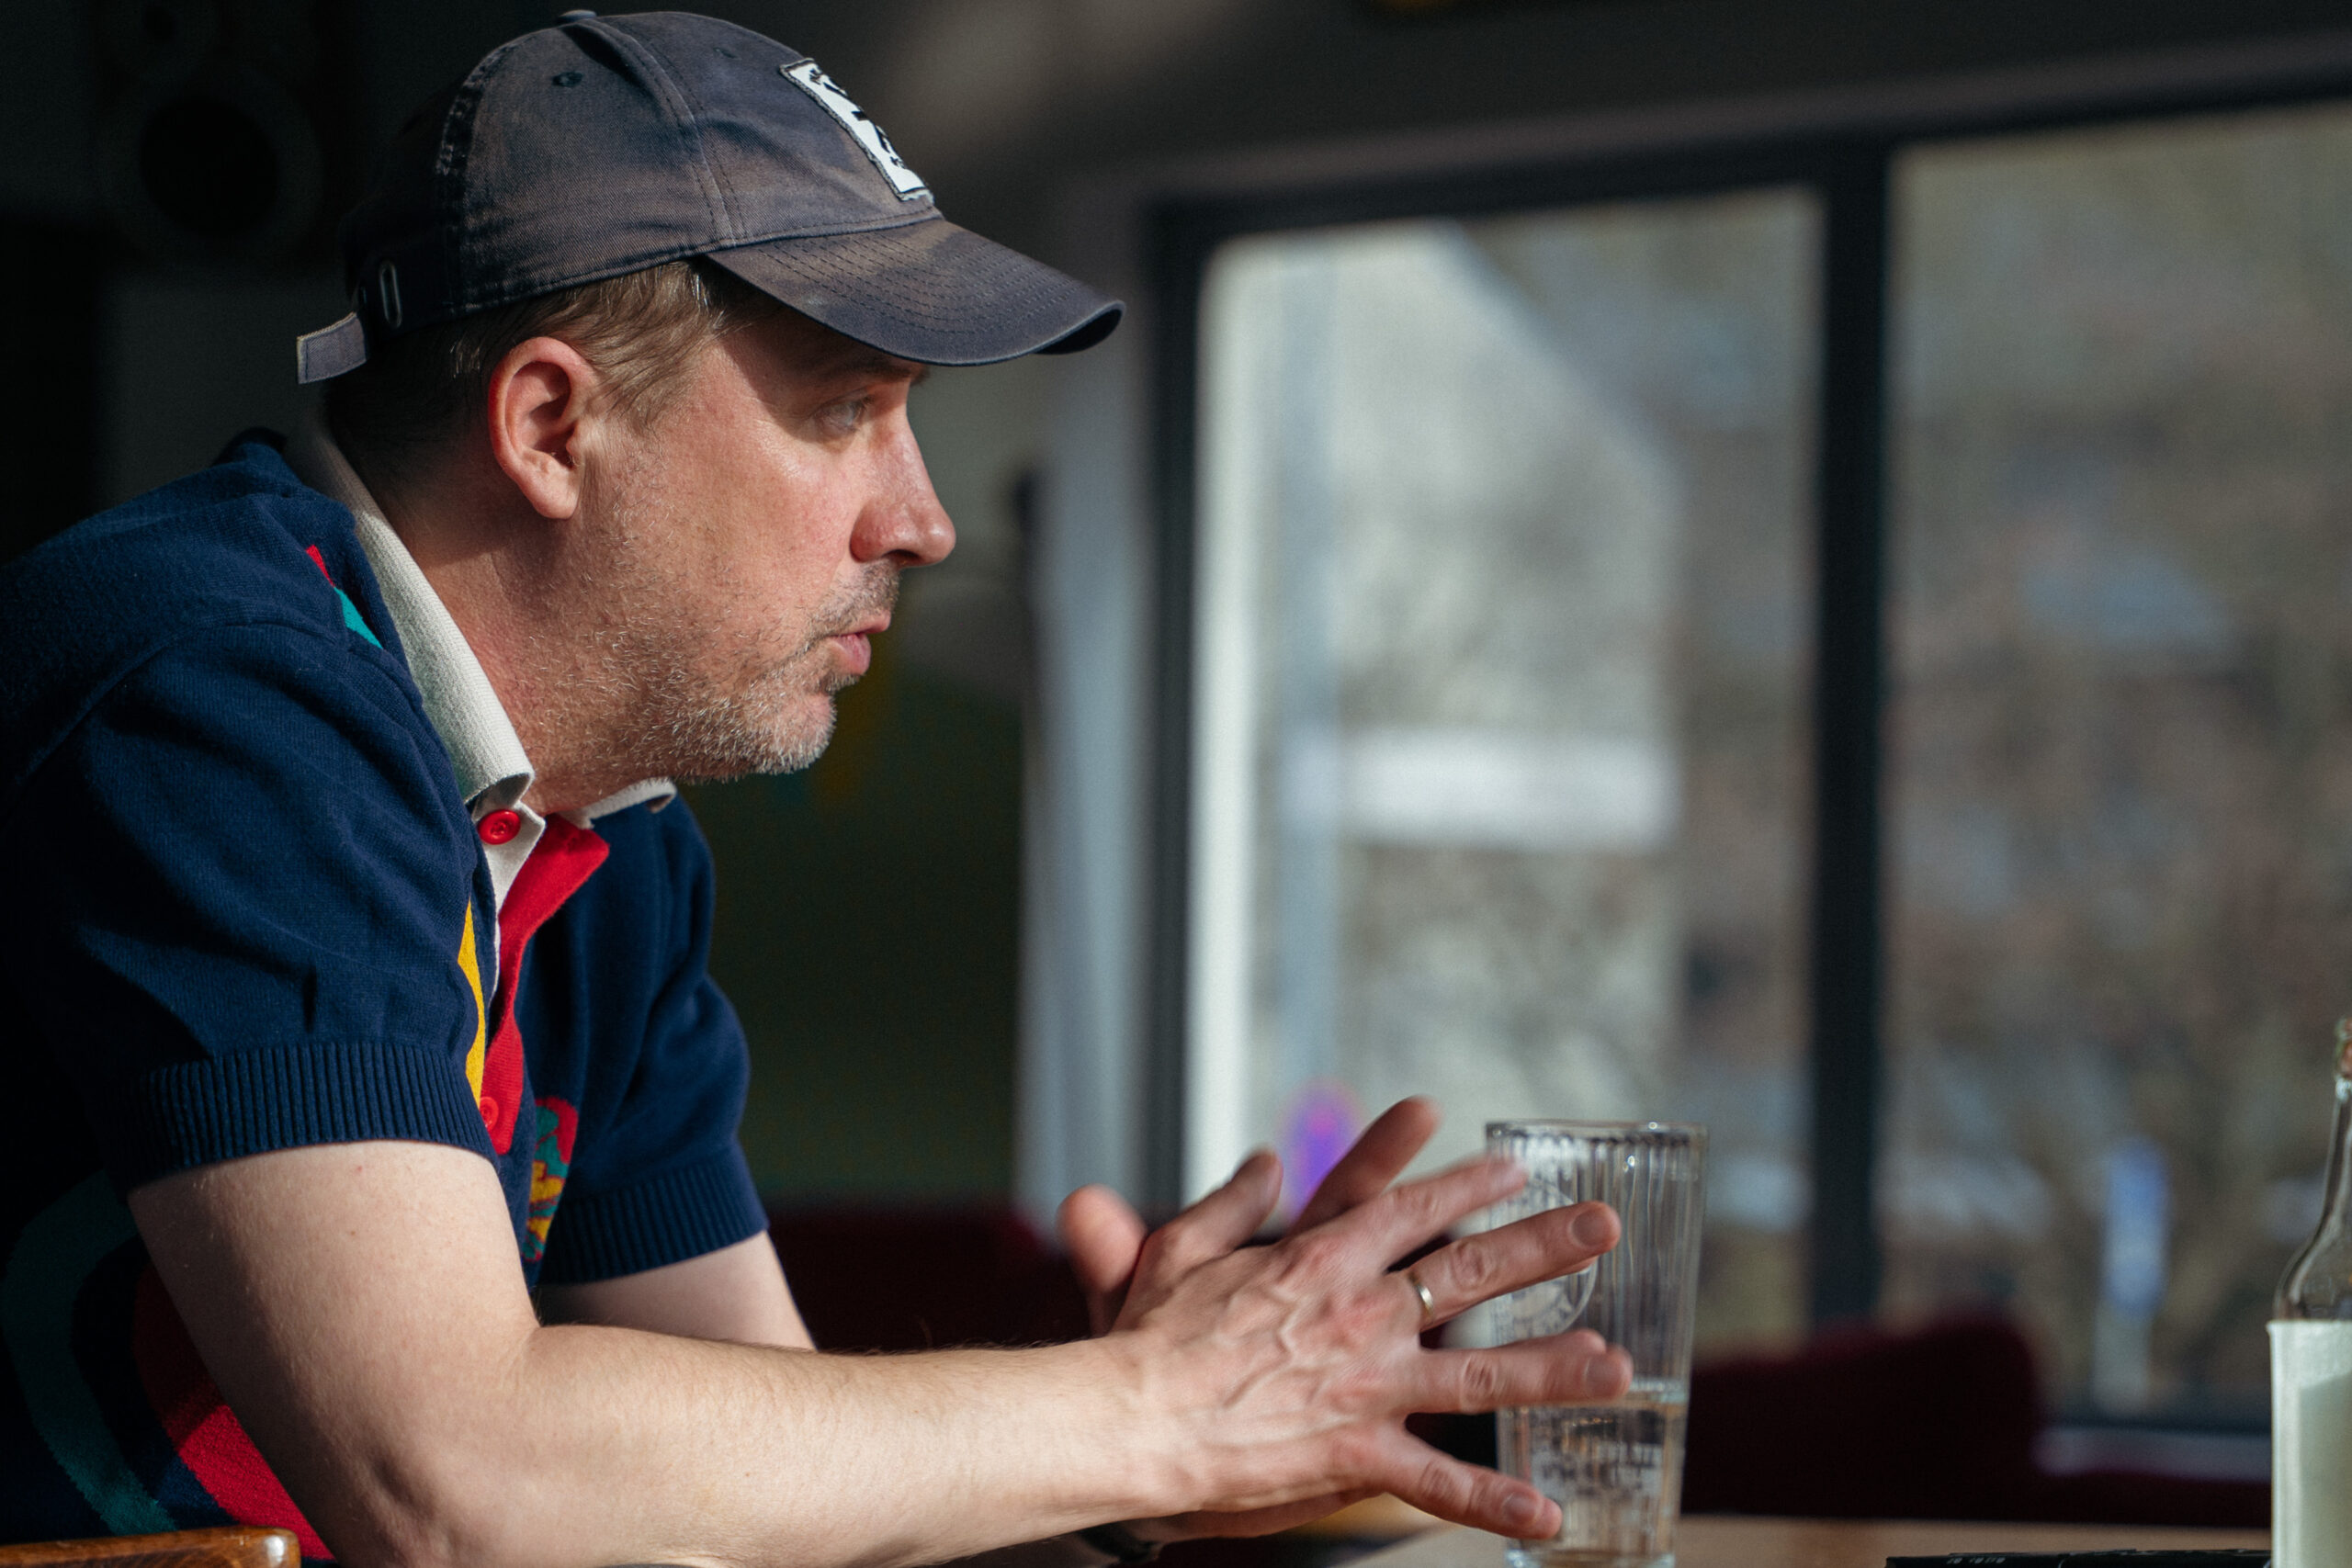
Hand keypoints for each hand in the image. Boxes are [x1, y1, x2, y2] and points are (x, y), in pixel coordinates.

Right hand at [1059, 1104, 1627, 1539]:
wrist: (1129, 1416)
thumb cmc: (1147, 1337)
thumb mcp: (1183, 1248)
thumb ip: (1231, 1201)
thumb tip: (1263, 1161)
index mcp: (1320, 1258)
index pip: (1412, 1208)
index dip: (1468, 1184)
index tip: (1514, 1166)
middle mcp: (1359, 1311)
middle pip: (1471, 1270)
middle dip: (1545, 1245)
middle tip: (1604, 1226)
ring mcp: (1365, 1384)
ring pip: (1480, 1370)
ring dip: (1553, 1367)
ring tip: (1619, 1365)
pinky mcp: (1356, 1452)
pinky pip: (1436, 1481)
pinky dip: (1491, 1500)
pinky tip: (1546, 1514)